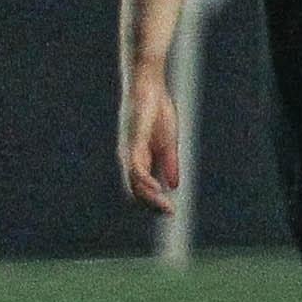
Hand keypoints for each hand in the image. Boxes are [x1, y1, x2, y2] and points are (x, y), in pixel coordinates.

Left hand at [120, 74, 181, 213]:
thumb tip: (172, 186)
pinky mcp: (132, 141)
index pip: (141, 187)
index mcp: (138, 159)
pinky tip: (154, 188)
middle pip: (135, 189)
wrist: (148, 88)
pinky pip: (134, 166)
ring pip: (134, 181)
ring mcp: (129, 150)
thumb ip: (169, 164)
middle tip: (170, 213)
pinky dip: (144, 179)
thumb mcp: (167, 143)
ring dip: (150, 196)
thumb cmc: (155, 112)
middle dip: (152, 204)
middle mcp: (129, 158)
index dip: (154, 200)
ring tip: (165, 206)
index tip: (171, 211)